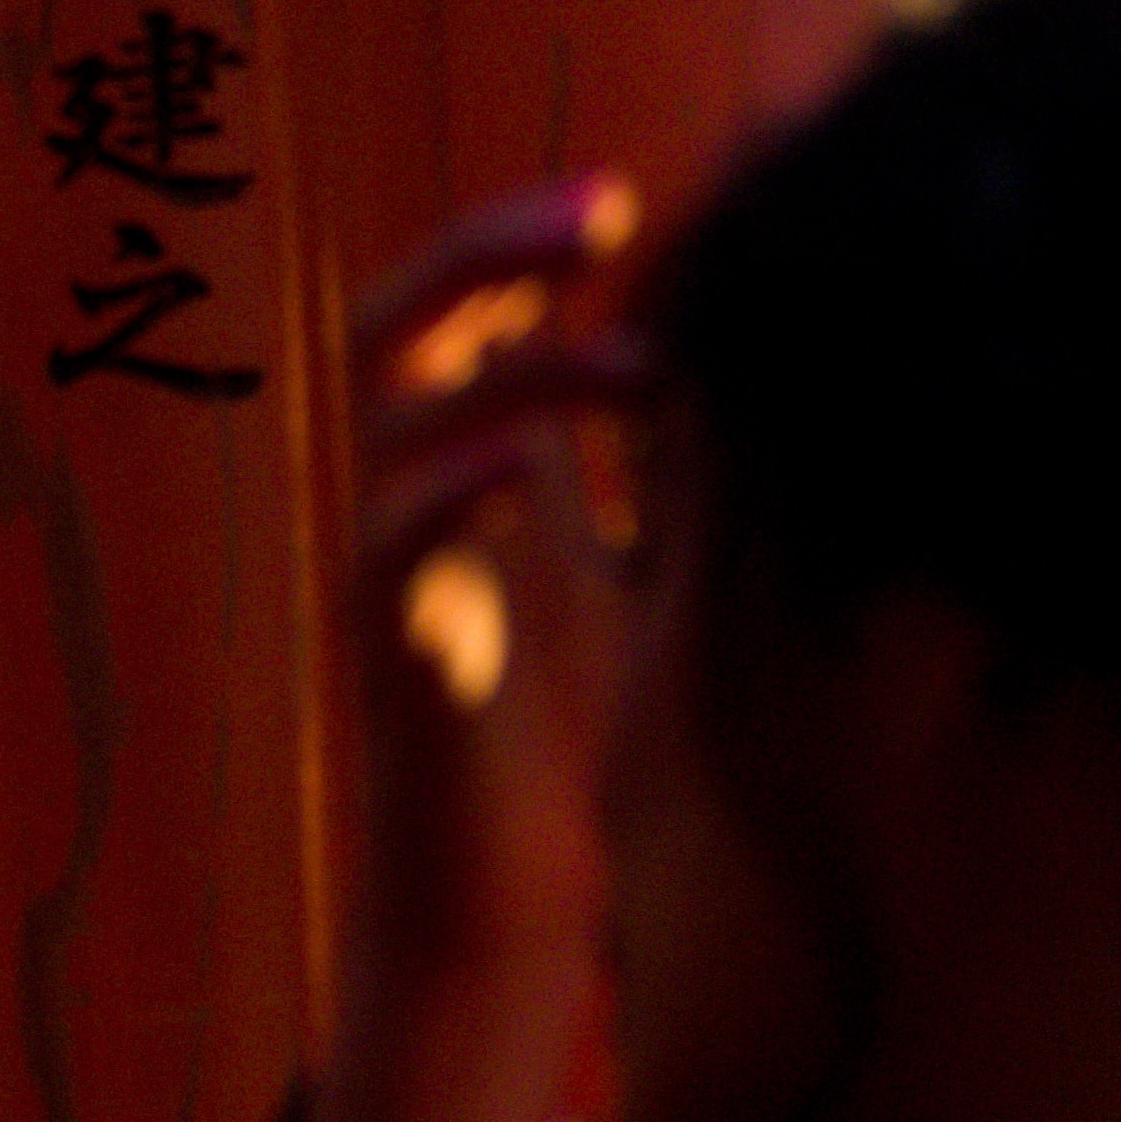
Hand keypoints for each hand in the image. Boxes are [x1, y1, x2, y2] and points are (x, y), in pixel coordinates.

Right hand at [312, 173, 638, 1121]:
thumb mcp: (638, 585)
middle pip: (395, 330)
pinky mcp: (390, 658)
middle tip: (591, 210)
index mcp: (464, 478)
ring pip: (398, 421)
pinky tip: (507, 473)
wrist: (496, 920)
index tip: (619, 201)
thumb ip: (657, 485)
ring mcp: (389, 578)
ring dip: (516, 376)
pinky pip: (390, 548)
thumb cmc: (564, 761)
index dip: (515, 247)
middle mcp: (409, 508)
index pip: (460, 320)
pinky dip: (444, 497)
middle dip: (481, 254)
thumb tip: (732, 370)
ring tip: (636, 368)